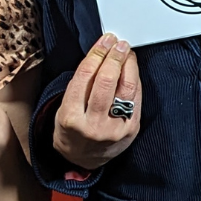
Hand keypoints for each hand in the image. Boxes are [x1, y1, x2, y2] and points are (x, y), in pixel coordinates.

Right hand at [53, 33, 141, 171]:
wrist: (82, 159)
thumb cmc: (72, 129)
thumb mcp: (64, 107)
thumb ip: (80, 84)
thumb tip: (100, 54)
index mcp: (71, 117)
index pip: (85, 75)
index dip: (97, 53)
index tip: (104, 41)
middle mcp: (93, 125)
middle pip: (107, 80)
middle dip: (114, 56)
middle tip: (118, 44)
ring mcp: (114, 129)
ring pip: (126, 88)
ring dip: (128, 65)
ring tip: (126, 53)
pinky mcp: (130, 130)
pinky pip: (136, 99)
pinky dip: (135, 80)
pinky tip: (132, 70)